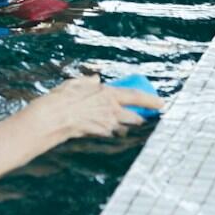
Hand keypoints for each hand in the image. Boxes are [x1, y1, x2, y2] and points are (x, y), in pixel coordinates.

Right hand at [27, 76, 162, 139]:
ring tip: (125, 124)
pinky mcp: (99, 135)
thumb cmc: (62, 99)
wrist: (53, 119)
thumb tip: (95, 80)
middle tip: (144, 117)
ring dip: (126, 126)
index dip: (150, 100)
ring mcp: (106, 125)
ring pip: (123, 127)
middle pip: (134, 116)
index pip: (135, 96)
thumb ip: (87, 82)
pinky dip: (111, 132)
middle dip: (141, 118)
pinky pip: (110, 133)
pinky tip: (106, 130)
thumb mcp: (75, 83)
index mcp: (108, 94)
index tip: (161, 103)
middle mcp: (111, 110)